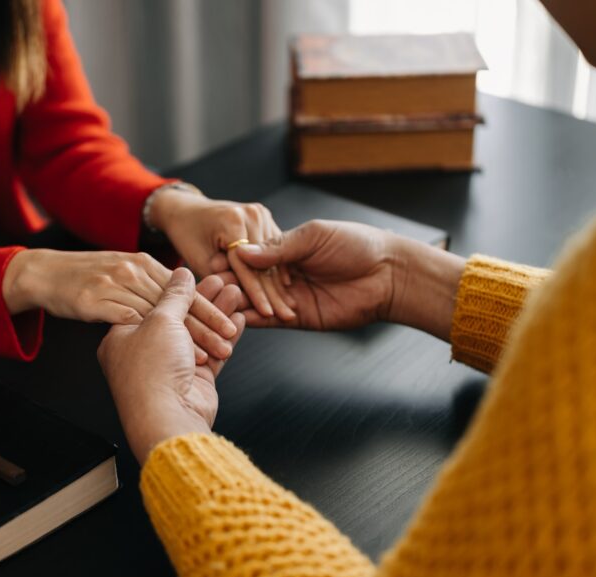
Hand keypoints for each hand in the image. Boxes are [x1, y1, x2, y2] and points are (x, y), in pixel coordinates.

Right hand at [2, 249, 237, 362]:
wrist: (42, 273)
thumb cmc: (83, 279)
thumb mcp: (125, 278)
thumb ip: (153, 284)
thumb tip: (185, 290)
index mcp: (143, 263)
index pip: (184, 289)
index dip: (208, 307)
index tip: (232, 324)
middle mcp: (132, 270)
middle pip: (178, 302)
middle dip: (208, 321)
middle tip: (231, 339)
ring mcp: (115, 285)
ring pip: (163, 314)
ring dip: (193, 335)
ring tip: (217, 348)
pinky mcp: (97, 301)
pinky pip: (136, 320)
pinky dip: (159, 338)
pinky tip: (182, 353)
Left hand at [98, 269, 246, 463]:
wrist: (167, 417)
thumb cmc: (151, 371)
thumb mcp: (160, 320)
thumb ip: (174, 296)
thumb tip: (180, 274)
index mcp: (122, 337)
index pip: (150, 305)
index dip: (174, 289)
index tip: (193, 274)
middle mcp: (145, 353)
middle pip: (178, 318)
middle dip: (202, 299)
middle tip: (222, 280)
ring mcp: (170, 368)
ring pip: (198, 334)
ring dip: (218, 314)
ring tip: (235, 292)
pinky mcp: (193, 381)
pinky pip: (212, 353)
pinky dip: (226, 337)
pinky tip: (239, 319)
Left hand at [148, 188, 296, 321]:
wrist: (187, 208)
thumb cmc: (187, 234)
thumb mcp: (197, 259)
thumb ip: (219, 276)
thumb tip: (236, 293)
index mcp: (233, 220)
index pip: (250, 265)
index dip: (258, 293)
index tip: (268, 314)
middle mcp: (251, 213)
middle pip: (266, 261)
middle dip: (274, 292)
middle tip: (287, 316)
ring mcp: (260, 213)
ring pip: (273, 256)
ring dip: (280, 282)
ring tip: (289, 307)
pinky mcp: (264, 216)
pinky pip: (273, 247)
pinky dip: (278, 267)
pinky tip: (287, 289)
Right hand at [234, 220, 464, 338]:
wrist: (388, 275)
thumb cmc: (357, 245)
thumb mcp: (314, 237)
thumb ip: (278, 248)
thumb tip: (243, 252)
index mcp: (287, 249)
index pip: (252, 256)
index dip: (233, 259)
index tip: (214, 260)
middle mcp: (285, 274)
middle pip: (249, 280)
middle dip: (230, 282)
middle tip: (208, 285)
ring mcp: (290, 297)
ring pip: (256, 300)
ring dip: (237, 301)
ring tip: (216, 302)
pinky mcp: (298, 319)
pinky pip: (269, 320)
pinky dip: (252, 320)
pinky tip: (234, 317)